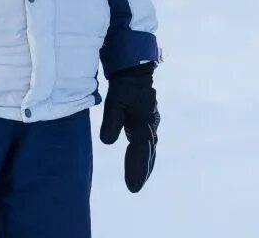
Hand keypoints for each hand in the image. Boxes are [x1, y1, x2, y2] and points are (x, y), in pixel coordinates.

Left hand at [99, 62, 158, 192]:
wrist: (136, 70)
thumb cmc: (124, 86)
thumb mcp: (114, 103)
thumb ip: (111, 122)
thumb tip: (107, 142)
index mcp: (142, 124)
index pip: (140, 152)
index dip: (136, 170)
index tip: (132, 188)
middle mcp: (149, 126)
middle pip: (147, 153)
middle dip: (142, 170)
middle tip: (134, 188)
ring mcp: (150, 122)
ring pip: (149, 147)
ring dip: (145, 162)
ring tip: (139, 178)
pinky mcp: (147, 118)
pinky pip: (148, 140)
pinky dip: (145, 151)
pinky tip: (142, 155)